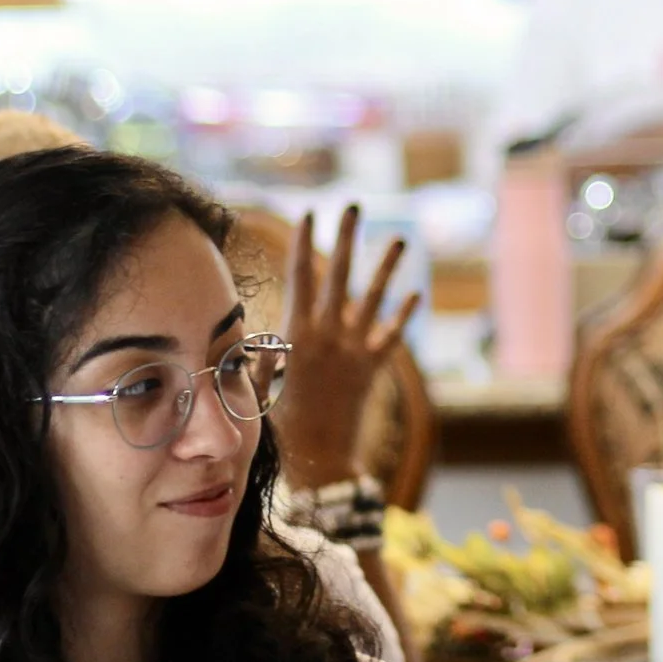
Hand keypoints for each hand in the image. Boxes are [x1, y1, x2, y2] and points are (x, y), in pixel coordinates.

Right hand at [269, 205, 420, 488]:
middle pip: (339, 275)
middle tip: (354, 204)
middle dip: (346, 237)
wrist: (319, 457)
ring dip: (387, 266)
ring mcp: (355, 348)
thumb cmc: (281, 423)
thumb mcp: (260, 382)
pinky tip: (416, 292)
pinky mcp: (374, 366)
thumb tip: (246, 329)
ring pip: (374, 298)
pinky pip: (392, 335)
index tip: (307, 213)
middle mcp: (330, 335)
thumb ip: (259, 351)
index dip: (303, 243)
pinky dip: (404, 314)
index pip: (300, 277)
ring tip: (401, 239)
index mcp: (298, 335)